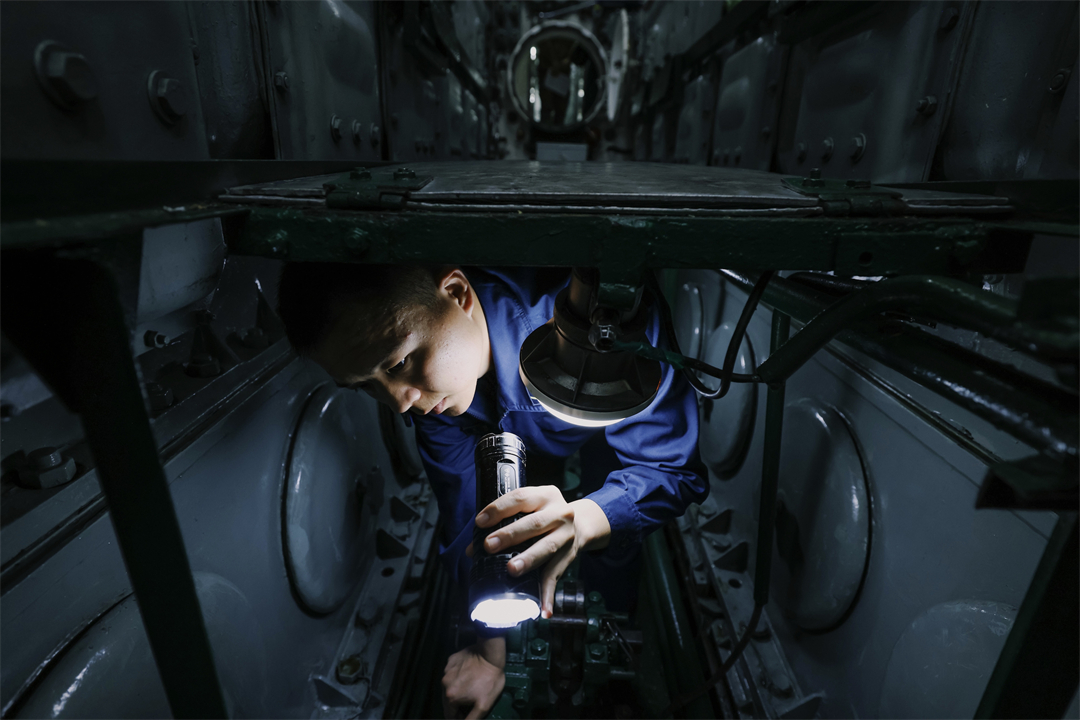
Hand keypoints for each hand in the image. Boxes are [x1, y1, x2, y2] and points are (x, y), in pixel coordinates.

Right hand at [442, 637, 505, 719]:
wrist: (490, 653)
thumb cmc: (489, 679)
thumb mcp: (484, 705)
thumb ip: (472, 718)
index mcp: (450, 697)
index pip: (449, 715)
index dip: (458, 717)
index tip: (466, 714)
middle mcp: (444, 684)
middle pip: (447, 701)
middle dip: (457, 704)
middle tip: (470, 700)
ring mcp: (446, 671)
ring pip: (448, 686)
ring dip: (456, 689)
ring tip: (470, 686)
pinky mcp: (450, 660)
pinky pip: (451, 673)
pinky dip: (457, 676)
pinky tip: (468, 674)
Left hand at [469, 487, 610, 616]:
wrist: (581, 525)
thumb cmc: (544, 516)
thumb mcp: (529, 510)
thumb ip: (502, 524)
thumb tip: (471, 550)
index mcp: (545, 496)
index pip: (520, 498)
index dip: (499, 509)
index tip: (480, 522)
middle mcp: (560, 514)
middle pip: (534, 523)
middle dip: (510, 535)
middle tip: (489, 545)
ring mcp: (566, 536)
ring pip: (547, 548)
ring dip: (528, 560)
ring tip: (511, 570)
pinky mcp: (569, 558)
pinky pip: (557, 576)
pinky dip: (549, 594)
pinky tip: (543, 610)